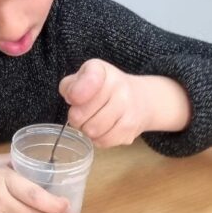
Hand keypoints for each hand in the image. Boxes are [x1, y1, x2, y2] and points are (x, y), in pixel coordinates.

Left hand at [58, 59, 190, 147]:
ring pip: (92, 130)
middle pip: (80, 114)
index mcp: (102, 71)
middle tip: (81, 113)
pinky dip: (98, 139)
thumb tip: (71, 97)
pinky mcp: (131, 128)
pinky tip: (103, 129)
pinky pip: (104, 141)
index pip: (90, 80)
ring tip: (92, 121)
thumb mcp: (84, 78)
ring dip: (86, 130)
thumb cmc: (104, 89)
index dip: (76, 93)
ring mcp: (128, 107)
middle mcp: (119, 86)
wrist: (141, 99)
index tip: (73, 98)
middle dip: (75, 117)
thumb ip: (70, 85)